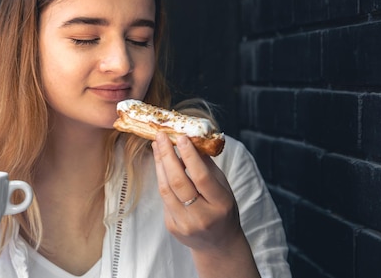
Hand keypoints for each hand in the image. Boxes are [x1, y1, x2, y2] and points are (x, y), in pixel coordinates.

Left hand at [152, 133, 259, 276]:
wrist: (218, 244)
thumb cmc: (222, 210)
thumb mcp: (223, 188)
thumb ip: (207, 167)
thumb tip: (191, 141)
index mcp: (220, 204)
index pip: (201, 177)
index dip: (189, 156)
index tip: (180, 137)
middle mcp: (202, 216)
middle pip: (179, 182)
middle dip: (167, 156)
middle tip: (161, 136)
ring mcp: (185, 224)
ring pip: (166, 190)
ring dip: (159, 165)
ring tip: (157, 146)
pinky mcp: (172, 227)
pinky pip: (164, 199)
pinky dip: (162, 179)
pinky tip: (161, 165)